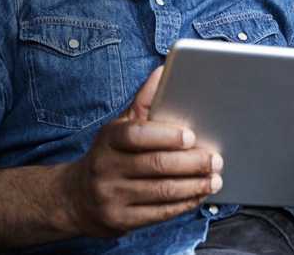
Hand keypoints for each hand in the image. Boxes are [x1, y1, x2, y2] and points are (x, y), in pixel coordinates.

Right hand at [59, 67, 224, 238]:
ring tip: (215, 179)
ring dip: (194, 185)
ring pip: (162, 191)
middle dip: (191, 163)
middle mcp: (106, 167)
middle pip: (155, 165)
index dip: (165, 135)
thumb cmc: (111, 156)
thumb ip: (144, 103)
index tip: (190, 136)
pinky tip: (199, 195)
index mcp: (108, 139)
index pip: (135, 135)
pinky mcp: (120, 220)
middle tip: (215, 159)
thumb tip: (163, 72)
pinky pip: (159, 213)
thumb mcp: (120, 128)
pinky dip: (184, 204)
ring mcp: (111, 196)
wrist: (77, 198)